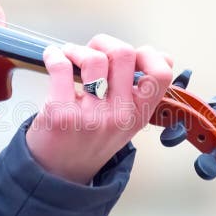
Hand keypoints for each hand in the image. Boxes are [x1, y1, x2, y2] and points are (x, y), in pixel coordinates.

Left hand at [25, 34, 173, 183]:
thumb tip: (163, 56)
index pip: (160, 75)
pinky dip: (54, 54)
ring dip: (77, 49)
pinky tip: (52, 57)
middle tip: (91, 49)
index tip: (132, 53)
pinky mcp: (60, 113)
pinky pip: (61, 67)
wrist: (58, 173)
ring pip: (92, 58)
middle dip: (104, 42)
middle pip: (123, 54)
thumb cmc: (91, 139)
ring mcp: (90, 116)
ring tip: (69, 56)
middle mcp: (119, 116)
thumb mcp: (126, 120)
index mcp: (138, 115)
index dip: (147, 55)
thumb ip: (141, 90)